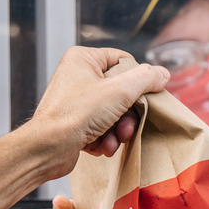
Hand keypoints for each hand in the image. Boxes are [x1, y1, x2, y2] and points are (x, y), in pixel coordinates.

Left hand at [30, 46, 168, 176]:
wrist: (47, 149)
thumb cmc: (75, 115)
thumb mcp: (119, 92)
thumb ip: (145, 79)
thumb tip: (161, 74)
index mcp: (83, 59)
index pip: (123, 61)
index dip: (137, 80)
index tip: (143, 97)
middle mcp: (76, 76)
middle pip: (120, 91)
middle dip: (127, 114)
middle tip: (126, 127)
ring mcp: (74, 101)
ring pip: (111, 113)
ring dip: (117, 130)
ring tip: (112, 140)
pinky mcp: (73, 123)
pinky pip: (99, 127)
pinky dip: (103, 139)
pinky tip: (99, 147)